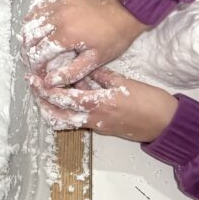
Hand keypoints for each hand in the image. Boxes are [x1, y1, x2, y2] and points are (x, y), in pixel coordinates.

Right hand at [22, 0, 148, 86]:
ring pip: (30, 20)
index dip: (35, 66)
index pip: (38, 53)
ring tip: (35, 47)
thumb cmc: (114, 37)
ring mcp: (59, 4)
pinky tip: (40, 30)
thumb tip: (48, 82)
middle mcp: (58, 17)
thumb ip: (70, 72)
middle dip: (28, 52)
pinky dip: (34, 20)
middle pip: (29, 36)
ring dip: (28, 36)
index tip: (39, 73)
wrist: (127, 10)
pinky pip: (39, 7)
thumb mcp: (95, 60)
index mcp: (66, 35)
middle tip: (34, 62)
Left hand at [29, 67, 177, 141]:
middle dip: (43, 101)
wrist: (165, 124)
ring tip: (43, 98)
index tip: (36, 80)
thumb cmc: (150, 101)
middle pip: (59, 114)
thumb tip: (84, 70)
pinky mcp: (102, 129)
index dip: (47, 89)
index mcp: (99, 103)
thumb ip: (102, 76)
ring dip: (52, 111)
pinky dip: (67, 114)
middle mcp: (94, 118)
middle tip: (33, 87)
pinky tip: (65, 103)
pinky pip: (78, 122)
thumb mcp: (124, 82)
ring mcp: (98, 126)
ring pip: (66, 122)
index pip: (65, 97)